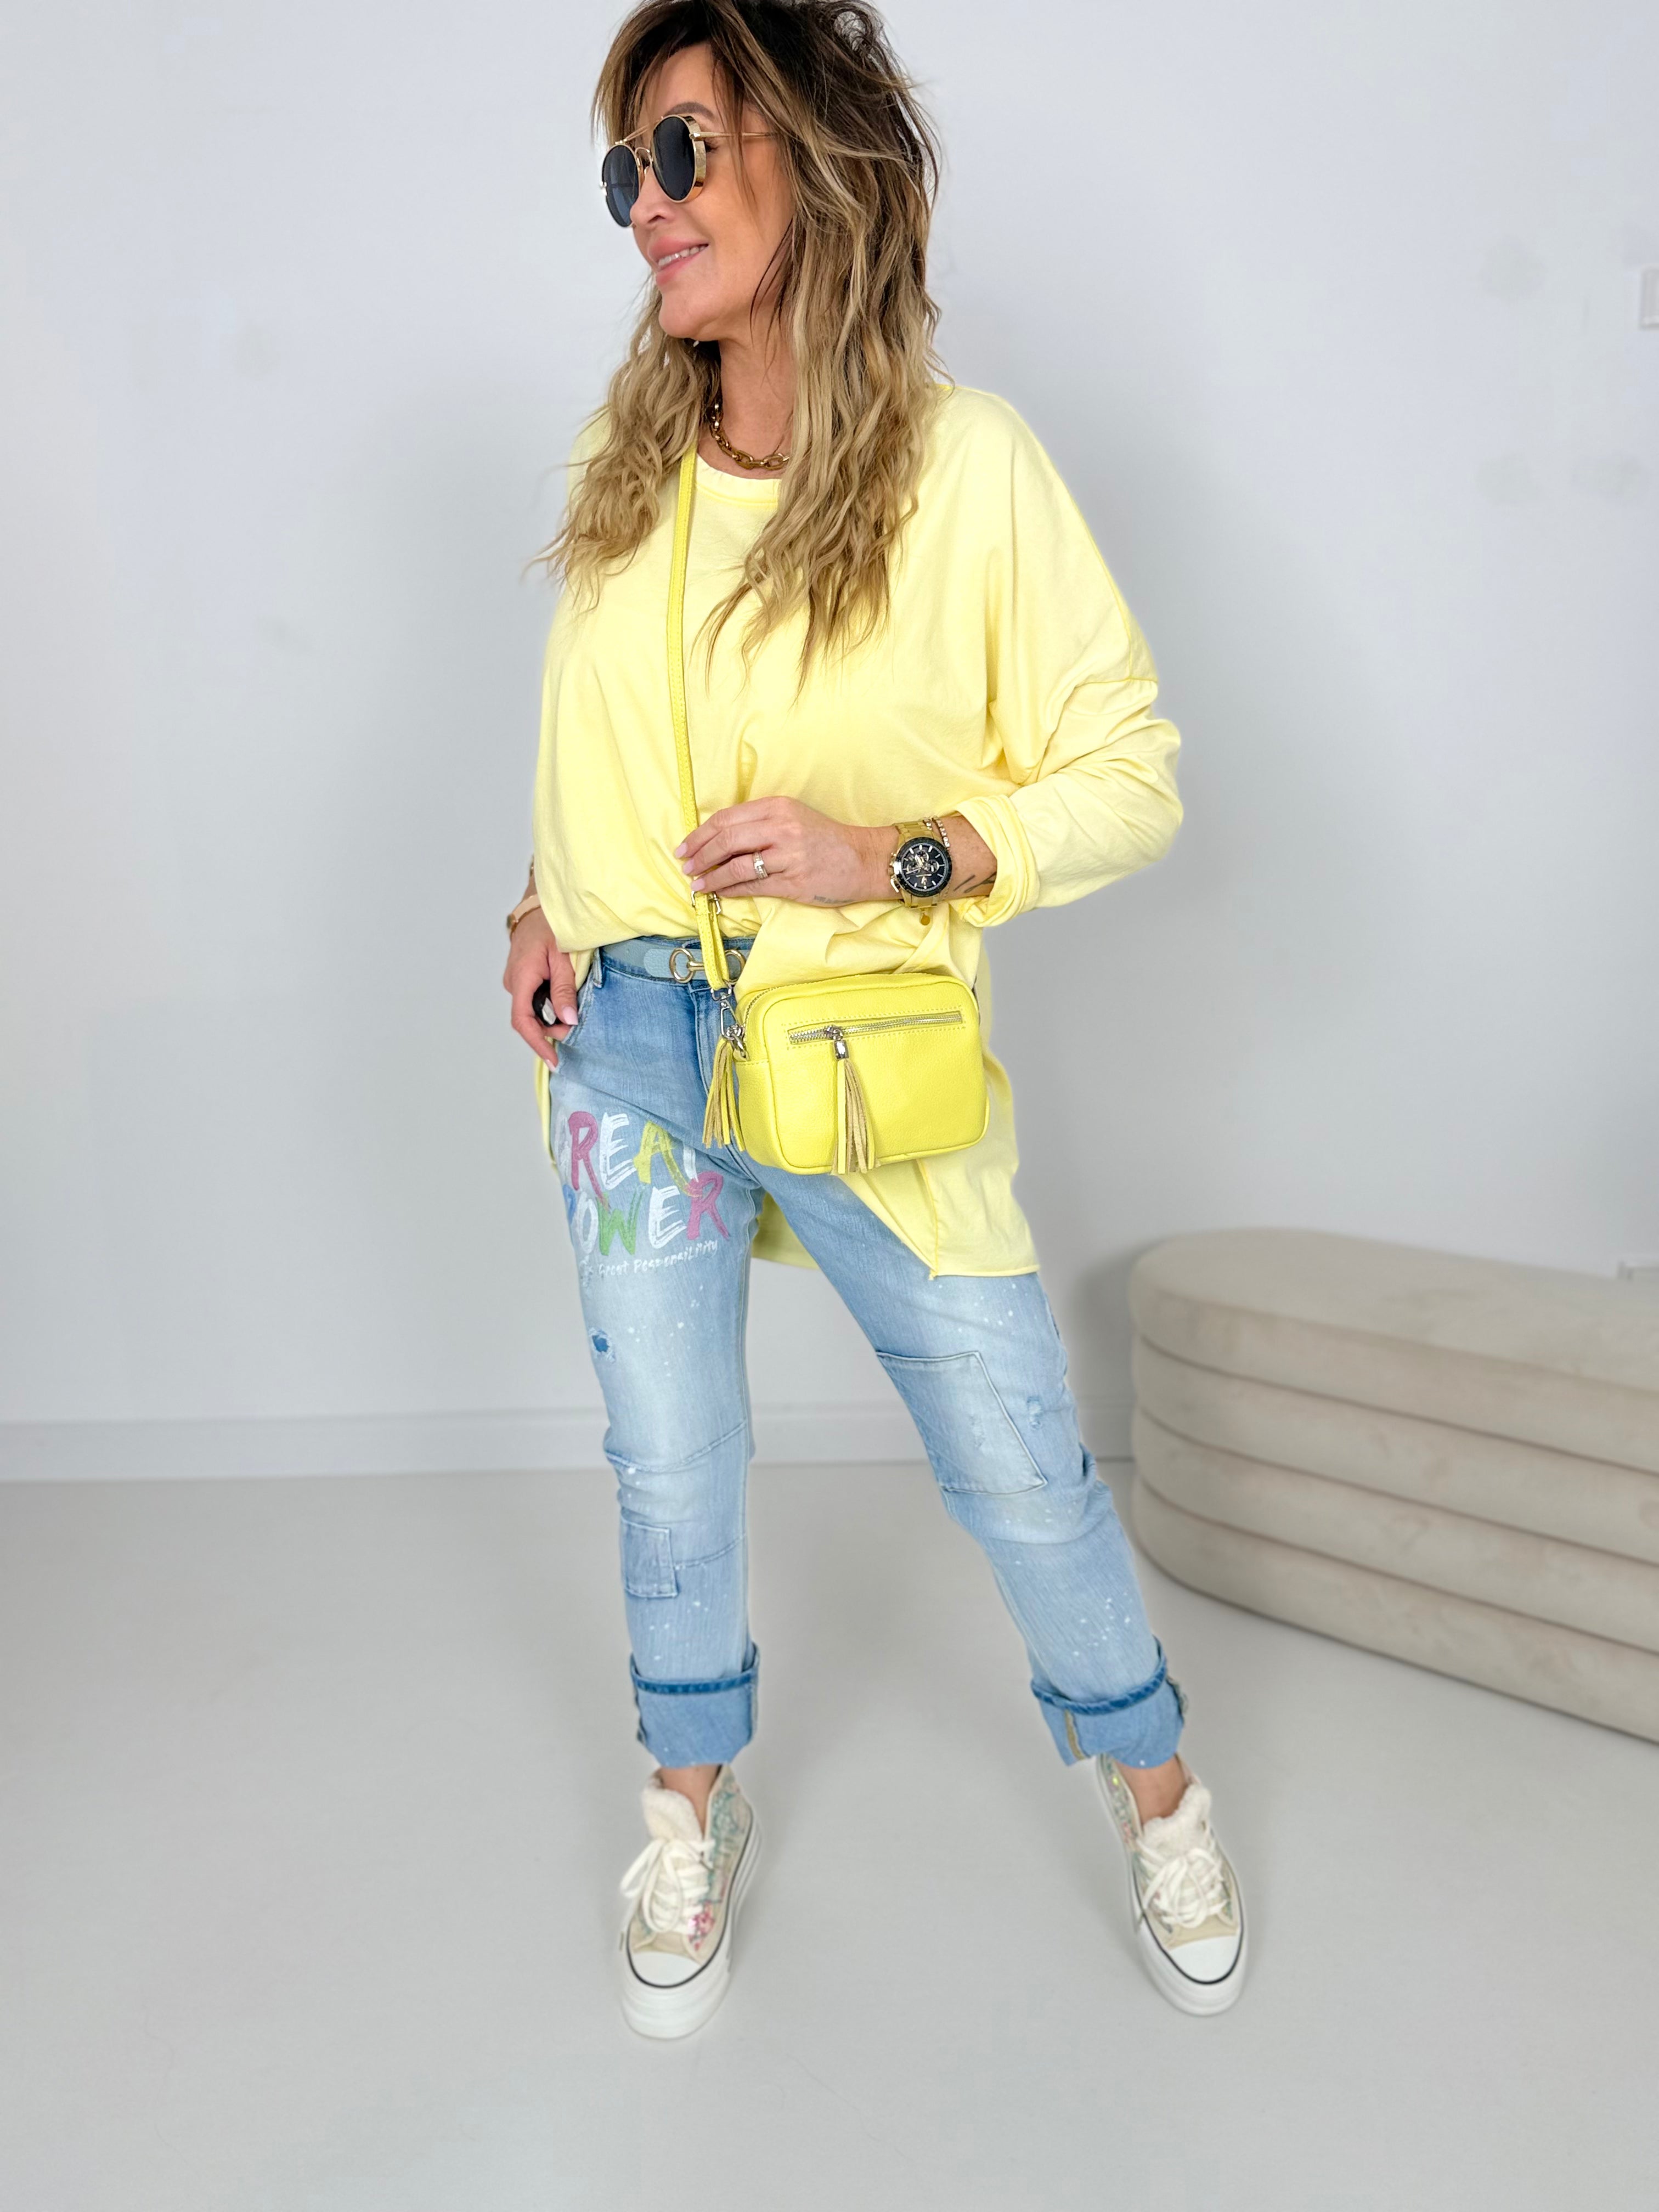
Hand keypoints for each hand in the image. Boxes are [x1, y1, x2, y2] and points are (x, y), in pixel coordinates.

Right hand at [503, 907, 578, 1066]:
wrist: (540, 906)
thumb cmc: (553, 925)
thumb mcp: (564, 957)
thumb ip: (565, 989)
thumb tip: (568, 1021)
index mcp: (521, 977)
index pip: (523, 1021)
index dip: (538, 1044)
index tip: (554, 1060)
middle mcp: (513, 982)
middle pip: (529, 1019)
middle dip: (551, 1030)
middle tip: (576, 1028)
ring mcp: (515, 981)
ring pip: (532, 1011)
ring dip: (552, 1016)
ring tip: (572, 1009)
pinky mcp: (521, 979)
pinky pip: (533, 1000)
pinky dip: (549, 1006)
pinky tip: (563, 1001)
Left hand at [677, 799, 886, 904]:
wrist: (864, 859)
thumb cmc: (826, 839)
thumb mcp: (792, 818)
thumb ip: (759, 824)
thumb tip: (718, 840)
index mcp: (777, 807)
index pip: (727, 818)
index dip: (700, 834)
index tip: (685, 846)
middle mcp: (781, 828)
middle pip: (726, 840)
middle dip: (699, 855)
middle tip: (686, 867)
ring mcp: (787, 856)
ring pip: (736, 867)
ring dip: (711, 877)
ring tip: (697, 884)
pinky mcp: (793, 882)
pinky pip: (752, 886)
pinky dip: (731, 890)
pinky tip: (719, 893)